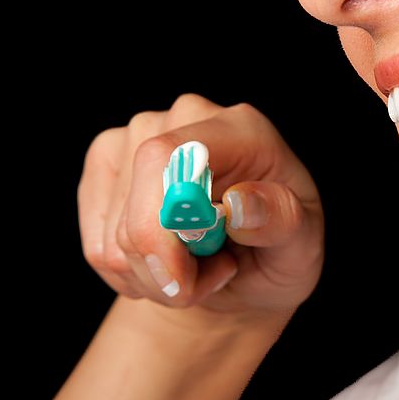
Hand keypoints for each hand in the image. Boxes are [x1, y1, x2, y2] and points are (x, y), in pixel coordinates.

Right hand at [77, 94, 323, 329]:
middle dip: (166, 268)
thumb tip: (241, 205)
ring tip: (195, 268)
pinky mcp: (106, 165)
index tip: (182, 279)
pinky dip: (130, 274)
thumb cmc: (279, 253)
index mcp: (242, 129)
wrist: (244, 271)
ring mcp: (138, 136)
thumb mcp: (301, 247)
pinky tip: (166, 263)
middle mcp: (186, 118)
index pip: (171, 156)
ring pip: (116, 238)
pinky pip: (97, 248)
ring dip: (154, 277)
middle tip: (206, 280)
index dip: (162, 221)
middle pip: (138, 201)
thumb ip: (281, 222)